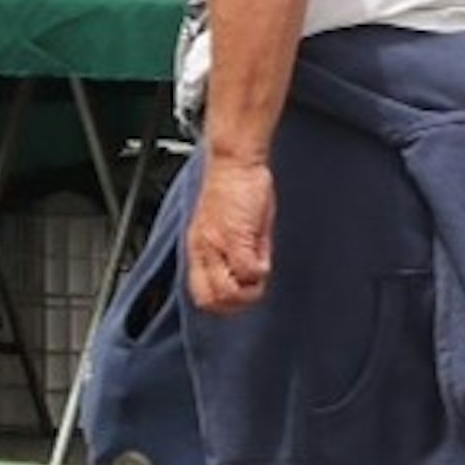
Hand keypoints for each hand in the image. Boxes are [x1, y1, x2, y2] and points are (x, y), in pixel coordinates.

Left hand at [187, 153, 273, 312]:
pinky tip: (264, 258)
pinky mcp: (237, 236)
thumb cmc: (235, 185)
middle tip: (252, 290)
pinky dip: (259, 273)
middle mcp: (203, 250)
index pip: (201, 294)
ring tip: (259, 275)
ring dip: (248, 291)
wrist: (235, 159)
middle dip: (235, 304)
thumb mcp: (228, 223)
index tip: (240, 296)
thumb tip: (250, 274)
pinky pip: (248, 271)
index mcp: (199, 248)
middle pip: (210, 300)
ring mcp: (218, 245)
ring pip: (227, 292)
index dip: (222, 304)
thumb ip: (235, 251)